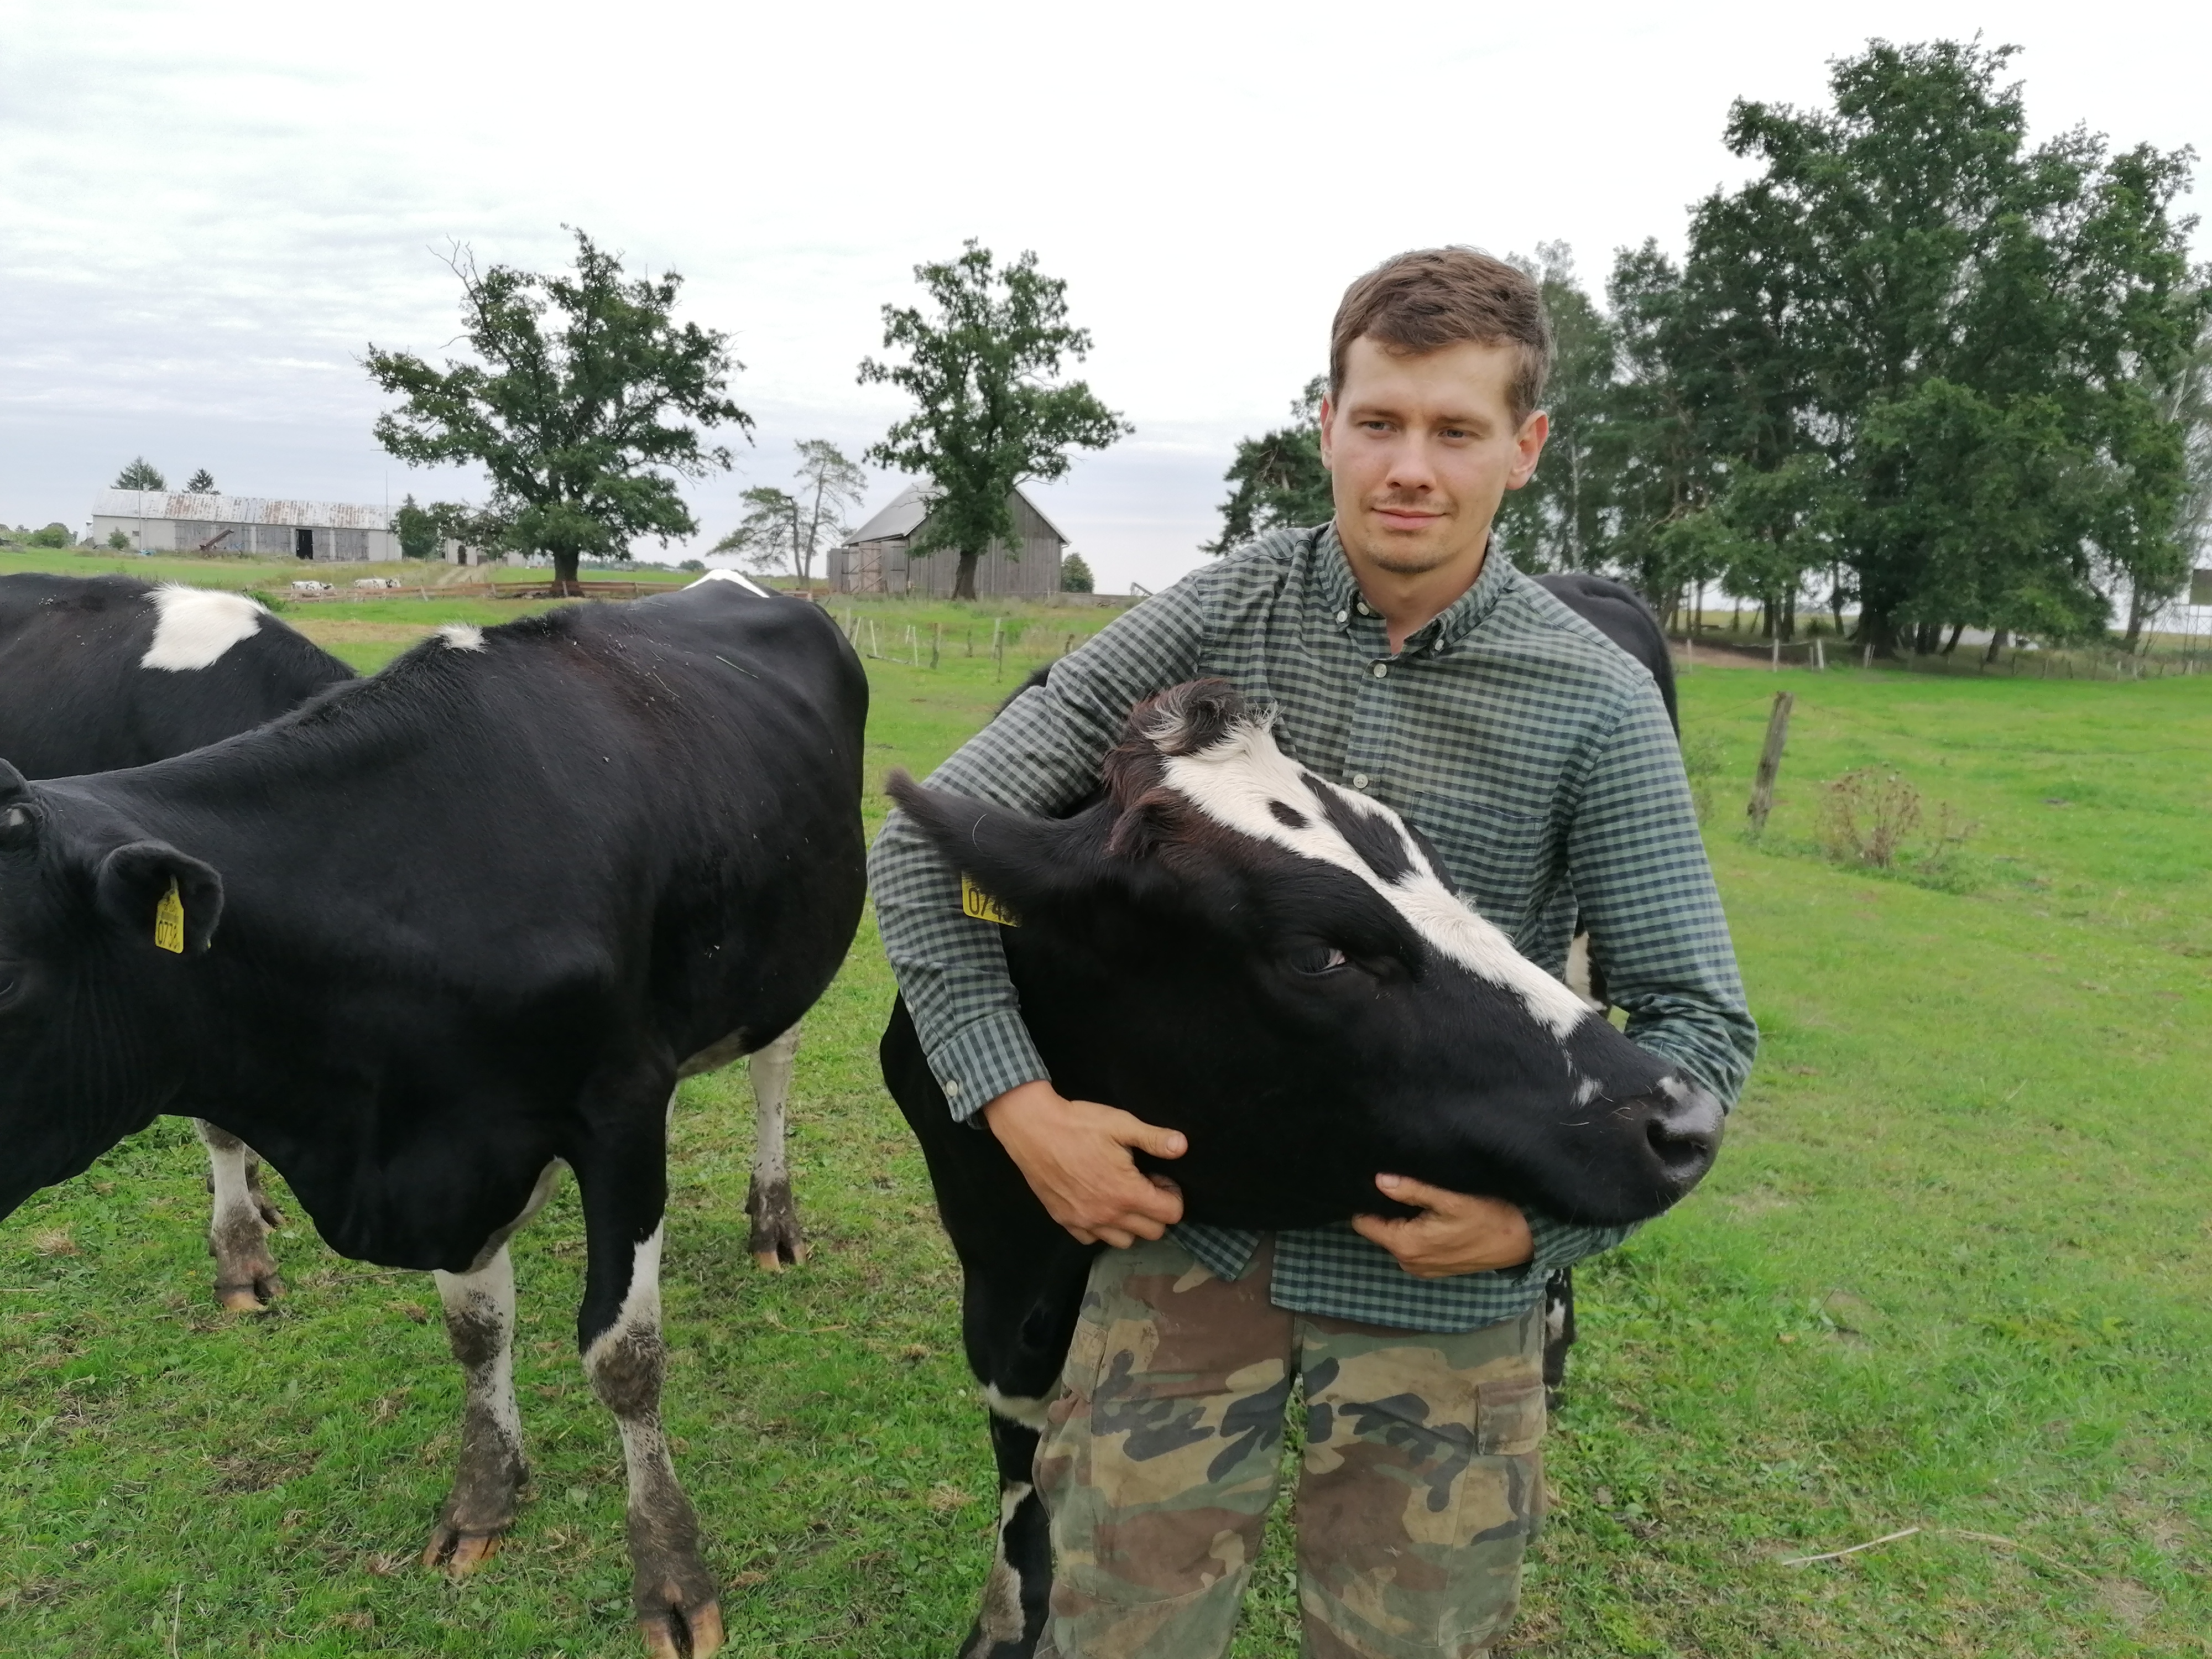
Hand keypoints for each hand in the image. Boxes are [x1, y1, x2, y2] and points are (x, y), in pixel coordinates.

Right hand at [983, 1081, 1185, 1247]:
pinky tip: (1098, 1203)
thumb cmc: (1078, 1124)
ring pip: (1124, 1241)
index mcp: (1126, 1192)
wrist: (1032, 1128)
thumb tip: (1182, 1146)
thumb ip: (1154, 1138)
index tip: (1160, 1178)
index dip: (1173, 1196)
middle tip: (1144, 1184)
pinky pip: (1092, 1239)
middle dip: (1157, 1211)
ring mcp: (1084, 1221)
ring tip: (1123, 1196)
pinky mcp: (1064, 1220)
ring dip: (1131, 1223)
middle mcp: (1107, 1215)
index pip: (1171, 1214)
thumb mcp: (1121, 1123)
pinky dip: (1101, 1228)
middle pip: (1153, 1232)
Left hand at [1351, 1175, 1533, 1278]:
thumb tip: (1379, 1179)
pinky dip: (1415, 1232)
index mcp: (1405, 1245)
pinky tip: (1431, 1217)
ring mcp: (1421, 1268)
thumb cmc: (1487, 1216)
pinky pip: (1412, 1247)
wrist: (1520, 1242)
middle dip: (1385, 1210)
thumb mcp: (1449, 1198)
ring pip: (1396, 1238)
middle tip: (1400, 1186)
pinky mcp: (1434, 1268)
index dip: (1367, 1202)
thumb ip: (1411, 1190)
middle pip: (1379, 1230)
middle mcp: (1407, 1262)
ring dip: (1402, 1221)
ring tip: (1417, 1200)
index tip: (1373, 1184)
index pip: (1364, 1223)